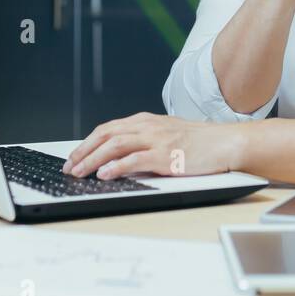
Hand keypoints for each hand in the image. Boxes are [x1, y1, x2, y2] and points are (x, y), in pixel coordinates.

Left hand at [61, 113, 242, 179]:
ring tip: (80, 172)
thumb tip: (120, 156)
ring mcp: (157, 140)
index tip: (74, 156)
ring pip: (115, 145)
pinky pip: (135, 159)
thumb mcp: (167, 133)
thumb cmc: (199, 142)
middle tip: (69, 167)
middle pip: (106, 134)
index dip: (88, 143)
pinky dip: (116, 166)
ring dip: (93, 159)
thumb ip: (144, 139)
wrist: (225, 143)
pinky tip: (105, 174)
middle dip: (83, 151)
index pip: (108, 128)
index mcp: (145, 121)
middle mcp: (148, 126)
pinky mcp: (166, 156)